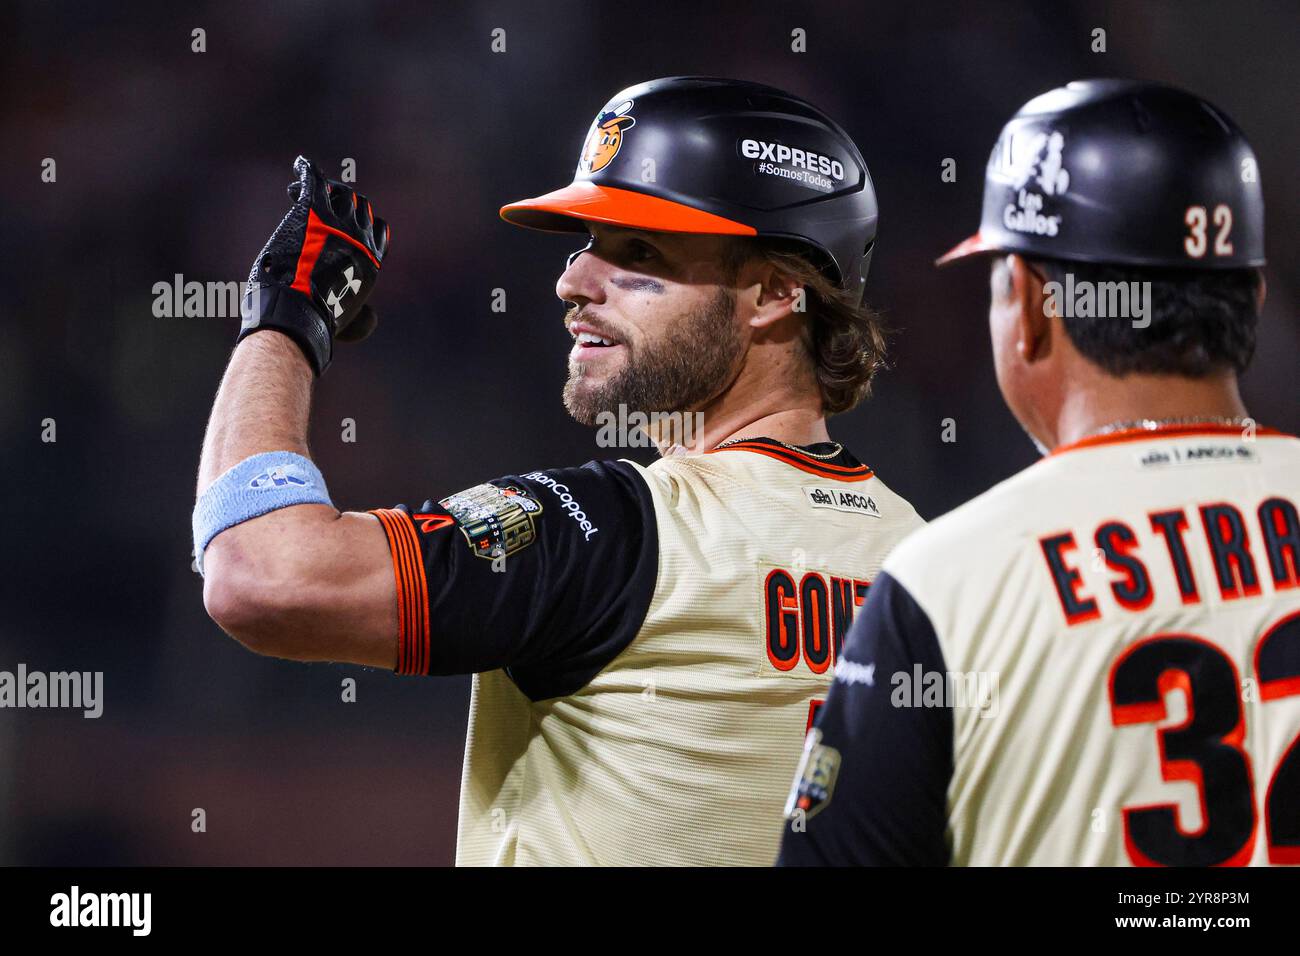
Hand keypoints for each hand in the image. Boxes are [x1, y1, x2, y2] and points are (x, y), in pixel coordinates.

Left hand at [238, 156, 390, 374]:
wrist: (299, 311)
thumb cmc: (319, 321)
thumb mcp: (350, 322)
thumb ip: (362, 318)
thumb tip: (371, 317)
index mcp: (371, 261)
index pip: (378, 228)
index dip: (363, 224)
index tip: (345, 226)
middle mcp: (359, 237)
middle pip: (360, 206)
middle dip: (343, 203)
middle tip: (319, 206)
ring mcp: (337, 222)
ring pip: (339, 192)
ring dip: (323, 189)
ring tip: (299, 193)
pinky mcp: (312, 211)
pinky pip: (314, 180)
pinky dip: (308, 170)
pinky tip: (300, 166)